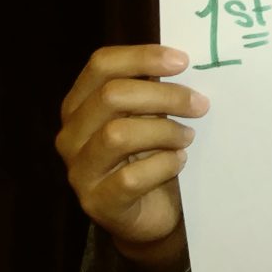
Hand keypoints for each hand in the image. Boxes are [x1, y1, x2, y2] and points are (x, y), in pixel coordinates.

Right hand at [55, 45, 204, 267]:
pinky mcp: (98, 203)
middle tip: (200, 104)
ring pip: (118, 135)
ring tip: (188, 137)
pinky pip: (131, 178)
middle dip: (164, 95)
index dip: (142, 57)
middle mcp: (71, 135)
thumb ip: (154, 91)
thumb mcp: (150, 117)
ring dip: (165, 131)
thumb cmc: (150, 156)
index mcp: (80, 105)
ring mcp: (80, 171)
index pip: (101, 65)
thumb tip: (183, 59)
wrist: (151, 215)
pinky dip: (163, 165)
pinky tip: (179, 162)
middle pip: (111, 96)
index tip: (184, 61)